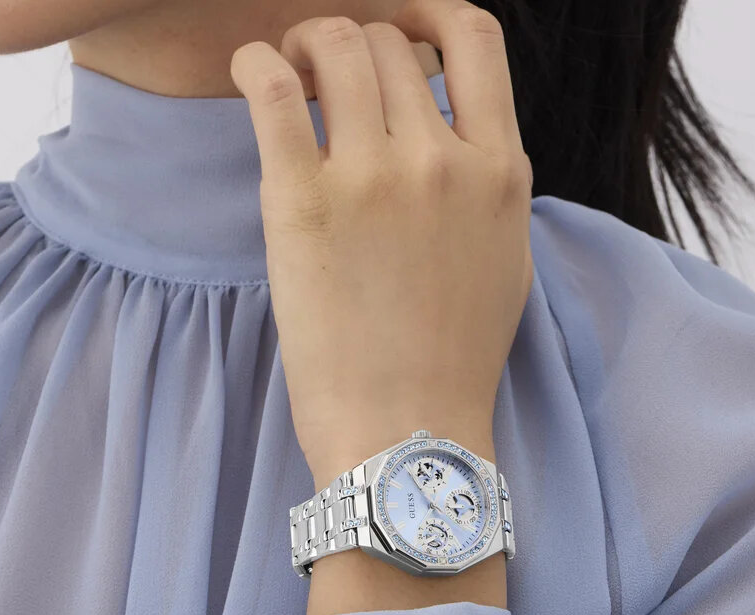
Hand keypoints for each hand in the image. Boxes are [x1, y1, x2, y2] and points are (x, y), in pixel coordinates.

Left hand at [231, 0, 533, 487]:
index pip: (474, 37)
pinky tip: (250, 74)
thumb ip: (490, 189)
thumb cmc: (453, 363)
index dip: (427, 15)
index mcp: (500, 173)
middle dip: (353, 44)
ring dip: (304, 45)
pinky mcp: (302, 203)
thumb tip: (465, 139)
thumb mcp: (504, 264)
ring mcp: (372, 179)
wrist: (407, 433)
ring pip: (335, 46)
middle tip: (326, 75)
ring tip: (288, 76)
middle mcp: (442, 161)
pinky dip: (254, 63)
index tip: (400, 34)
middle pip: (388, 39)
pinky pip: (270, 87)